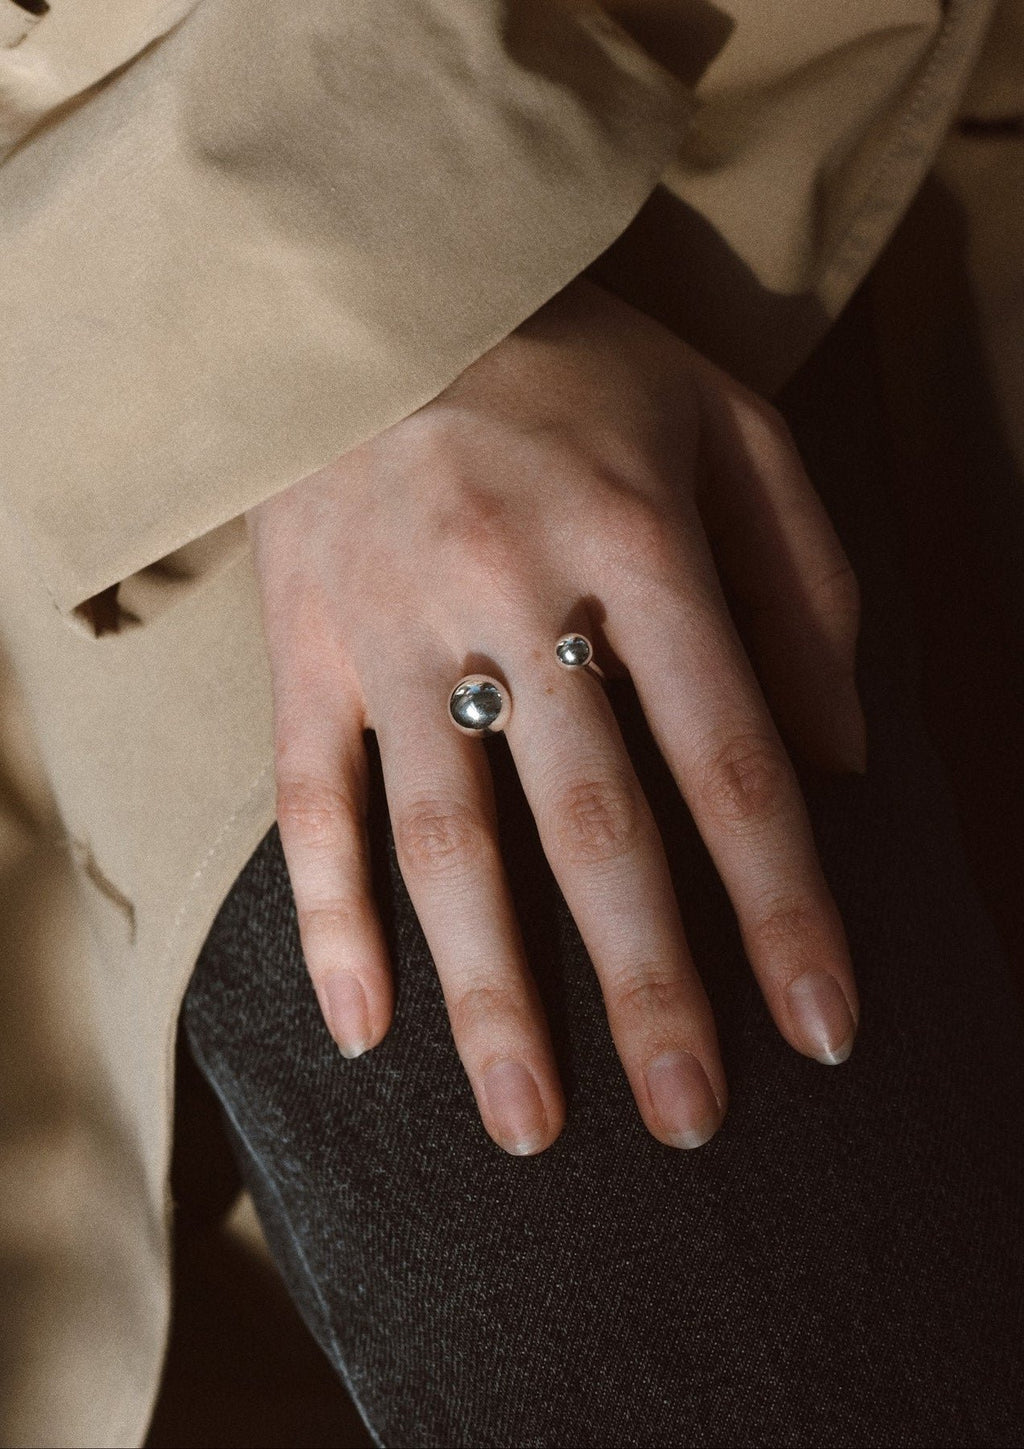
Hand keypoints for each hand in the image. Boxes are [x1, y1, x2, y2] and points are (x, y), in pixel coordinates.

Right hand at [246, 276, 863, 1154]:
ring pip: (445, 838)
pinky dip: (330, 918)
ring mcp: (393, 631)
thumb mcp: (730, 429)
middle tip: (691, 1117)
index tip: (820, 1025)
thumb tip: (844, 759)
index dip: (782, 903)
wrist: (376, 295)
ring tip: (531, 1122)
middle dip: (648, 983)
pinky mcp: (304, 649)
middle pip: (590, 824)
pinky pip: (308, 799)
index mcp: (638, 542)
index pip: (730, 757)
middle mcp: (513, 597)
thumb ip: (808, 585)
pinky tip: (365, 1027)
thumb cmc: (577, 367)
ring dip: (490, 989)